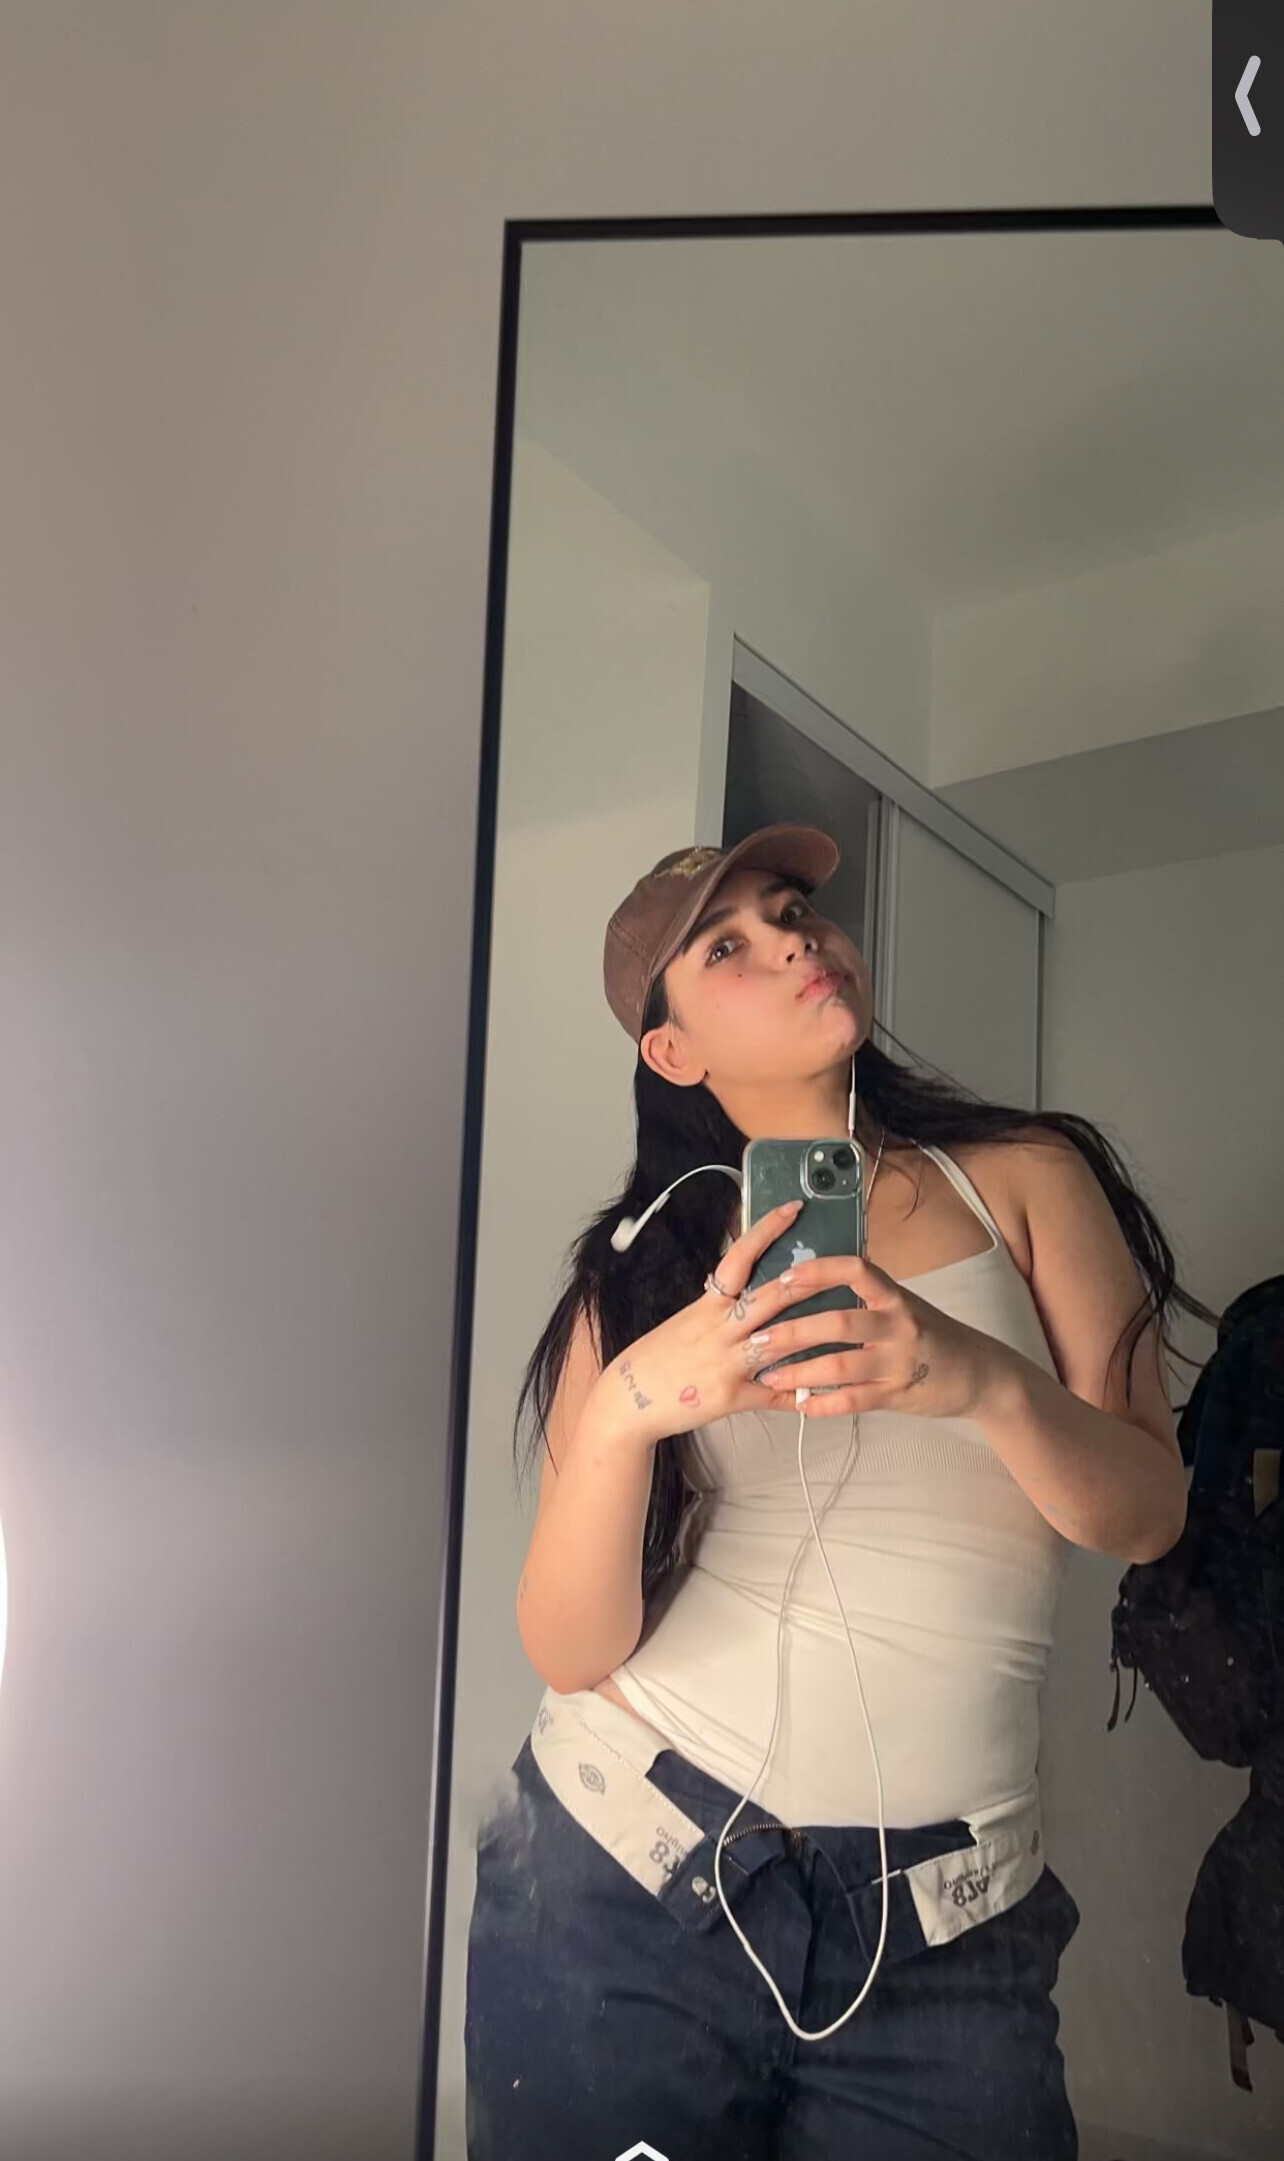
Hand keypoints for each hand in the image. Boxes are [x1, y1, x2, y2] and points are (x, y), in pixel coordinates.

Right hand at [594, 1199, 830, 1450]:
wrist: (628, 1400)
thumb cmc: (658, 1358)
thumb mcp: (686, 1321)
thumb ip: (717, 1306)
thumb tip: (741, 1285)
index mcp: (707, 1305)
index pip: (739, 1257)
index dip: (767, 1230)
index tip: (793, 1209)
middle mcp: (718, 1328)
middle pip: (771, 1296)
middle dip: (809, 1280)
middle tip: (842, 1264)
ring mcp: (726, 1362)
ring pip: (779, 1341)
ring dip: (814, 1333)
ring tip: (847, 1323)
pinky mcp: (729, 1396)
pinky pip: (772, 1394)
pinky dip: (798, 1393)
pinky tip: (823, 1393)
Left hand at [751, 1252, 1005, 1419]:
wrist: (981, 1374)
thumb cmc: (933, 1335)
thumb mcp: (904, 1307)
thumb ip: (865, 1298)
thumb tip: (808, 1286)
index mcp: (896, 1297)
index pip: (856, 1271)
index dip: (819, 1271)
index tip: (784, 1277)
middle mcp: (899, 1325)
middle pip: (838, 1322)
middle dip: (792, 1332)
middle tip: (756, 1340)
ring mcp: (899, 1362)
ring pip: (840, 1366)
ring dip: (799, 1372)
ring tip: (769, 1376)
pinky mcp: (898, 1396)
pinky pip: (853, 1401)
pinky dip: (823, 1404)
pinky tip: (801, 1404)